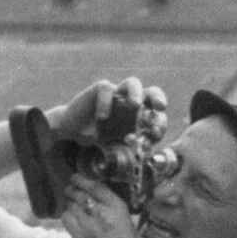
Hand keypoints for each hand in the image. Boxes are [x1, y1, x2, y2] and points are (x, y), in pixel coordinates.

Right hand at [47, 76, 167, 141]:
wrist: (76, 133)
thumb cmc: (102, 140)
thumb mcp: (121, 150)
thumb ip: (133, 152)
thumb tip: (148, 154)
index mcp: (142, 117)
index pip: (158, 116)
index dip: (160, 125)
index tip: (154, 135)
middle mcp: (132, 103)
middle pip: (152, 92)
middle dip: (158, 97)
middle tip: (160, 107)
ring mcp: (117, 95)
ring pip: (132, 82)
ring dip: (136, 92)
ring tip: (135, 105)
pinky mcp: (99, 90)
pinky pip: (106, 88)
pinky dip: (106, 101)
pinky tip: (102, 117)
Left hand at [58, 175, 145, 237]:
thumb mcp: (128, 227)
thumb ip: (112, 214)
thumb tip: (97, 205)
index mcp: (118, 209)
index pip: (97, 187)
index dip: (83, 180)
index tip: (78, 178)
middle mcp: (102, 213)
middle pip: (80, 193)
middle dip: (73, 189)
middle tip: (70, 188)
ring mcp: (88, 225)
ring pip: (71, 205)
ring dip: (70, 203)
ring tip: (70, 204)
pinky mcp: (78, 236)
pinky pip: (66, 219)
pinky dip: (67, 216)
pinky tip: (70, 218)